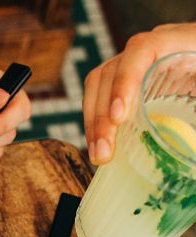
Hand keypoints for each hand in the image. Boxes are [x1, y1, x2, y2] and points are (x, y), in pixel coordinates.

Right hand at [83, 23, 195, 164]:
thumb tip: (195, 143)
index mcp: (178, 41)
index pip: (141, 51)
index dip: (125, 81)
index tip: (118, 117)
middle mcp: (151, 48)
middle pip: (110, 73)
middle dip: (102, 116)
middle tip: (104, 151)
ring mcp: (136, 62)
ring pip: (98, 86)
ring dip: (93, 123)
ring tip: (98, 154)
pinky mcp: (130, 79)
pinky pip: (102, 95)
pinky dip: (97, 121)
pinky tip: (100, 144)